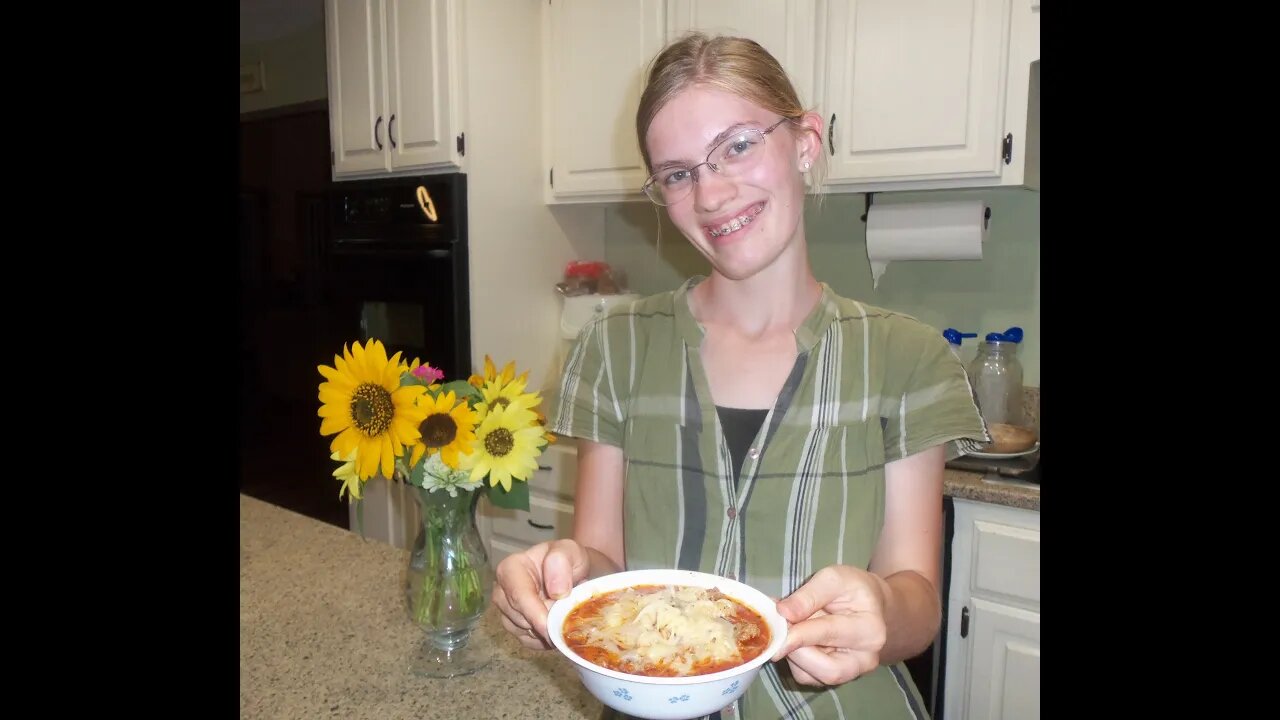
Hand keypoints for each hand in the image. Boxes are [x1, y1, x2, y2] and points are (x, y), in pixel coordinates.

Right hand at [491, 538, 590, 649]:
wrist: (575, 572)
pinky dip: (544, 640)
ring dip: (545, 631)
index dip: (535, 614)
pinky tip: (557, 627)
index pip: (518, 596)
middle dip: (544, 622)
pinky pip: (527, 641)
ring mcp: (506, 611)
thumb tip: (556, 590)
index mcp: (510, 568)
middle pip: (518, 617)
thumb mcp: (570, 551)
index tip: (553, 626)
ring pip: (522, 632)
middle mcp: (502, 590)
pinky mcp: (515, 627)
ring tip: (564, 616)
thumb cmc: (570, 559)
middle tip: (568, 613)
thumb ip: (561, 562)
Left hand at [770, 565, 889, 686]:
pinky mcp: (833, 678)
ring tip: (790, 626)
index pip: (829, 634)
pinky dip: (792, 658)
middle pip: (825, 669)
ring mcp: (850, 673)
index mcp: (870, 630)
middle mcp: (864, 659)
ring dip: (791, 652)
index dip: (800, 634)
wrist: (870, 605)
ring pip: (810, 676)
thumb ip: (809, 595)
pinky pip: (805, 675)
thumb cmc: (853, 589)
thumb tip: (783, 612)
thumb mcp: (833, 578)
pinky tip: (796, 637)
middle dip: (795, 649)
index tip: (777, 631)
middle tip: (778, 625)